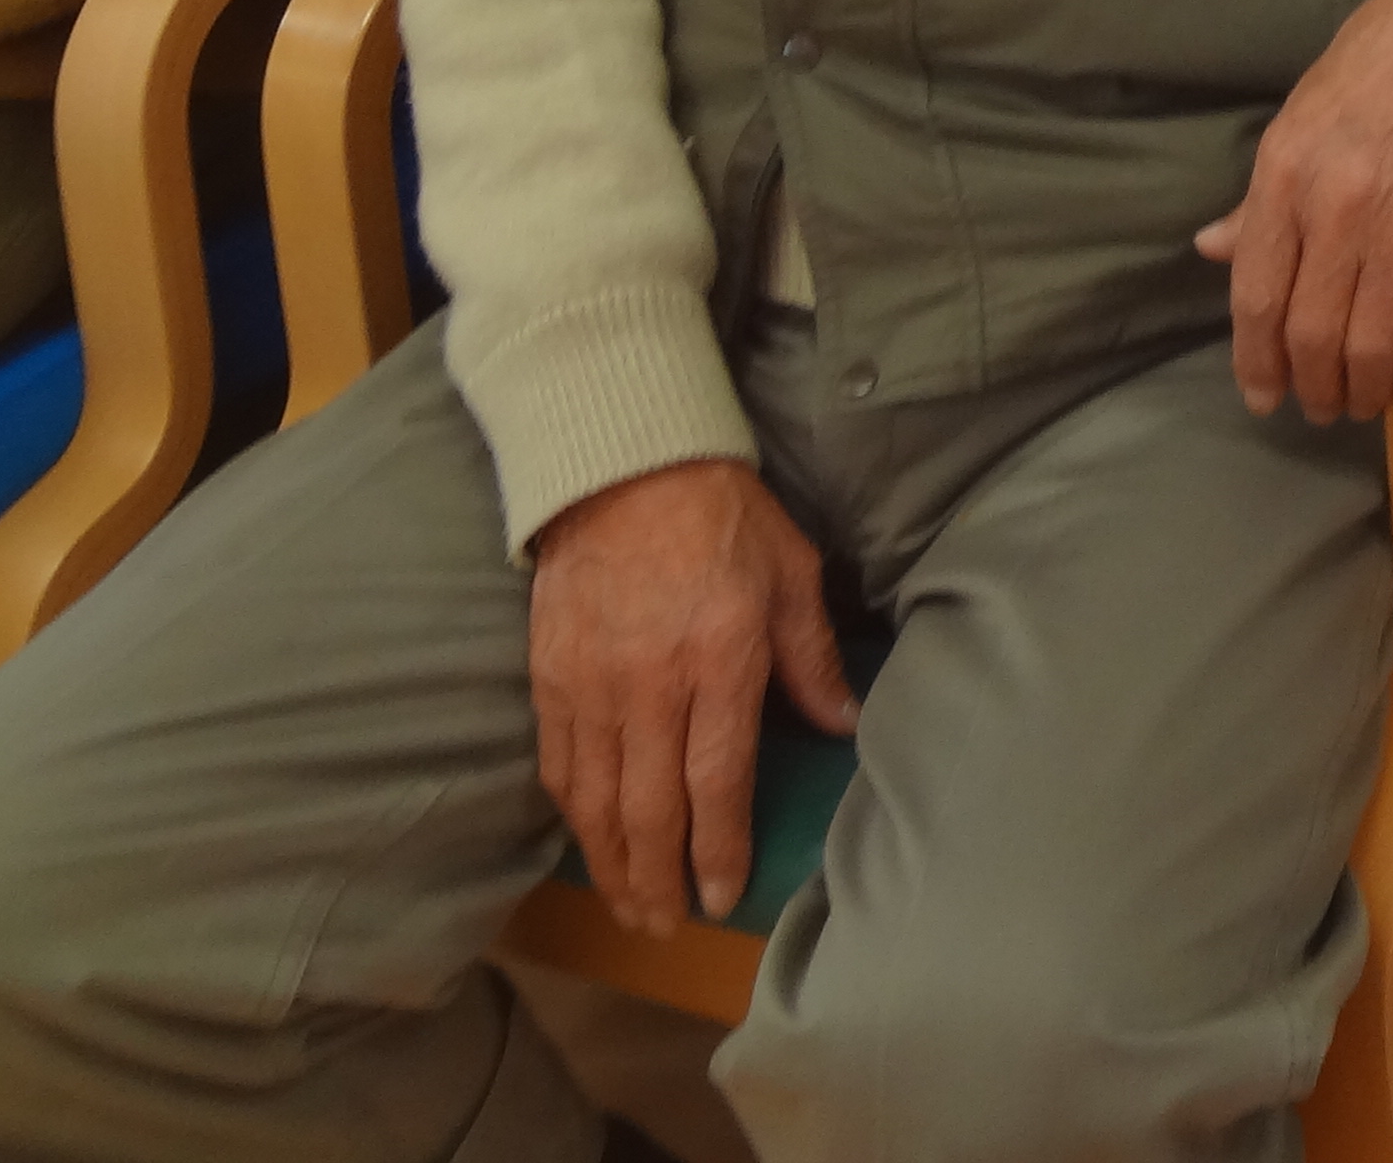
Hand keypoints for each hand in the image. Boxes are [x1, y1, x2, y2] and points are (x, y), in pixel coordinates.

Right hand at [527, 459, 857, 932]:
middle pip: (649, 809)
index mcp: (719, 660)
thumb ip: (810, 659)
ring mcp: (591, 684)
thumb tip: (843, 724)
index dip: (716, 850)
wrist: (624, 466)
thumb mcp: (791, 575)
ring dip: (610, 862)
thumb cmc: (723, 517)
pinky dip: (572, 813)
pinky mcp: (549, 676)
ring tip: (630, 905)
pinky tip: (588, 840)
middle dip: (659, 878)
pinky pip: (558, 762)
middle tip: (668, 925)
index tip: (721, 898)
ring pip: (595, 799)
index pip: (715, 782)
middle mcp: (650, 685)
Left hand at [1194, 0, 1392, 421]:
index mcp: (1286, 177)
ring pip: (1372, 348)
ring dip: (1363, 391)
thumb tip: (1217, 249)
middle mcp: (1338, 215)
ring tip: (1362, 401)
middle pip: (1312, 336)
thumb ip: (1262, 195)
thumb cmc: (1386, 54)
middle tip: (1317, 404)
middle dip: (1311, 386)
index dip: (1255, 361)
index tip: (1263, 392)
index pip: (1257, 297)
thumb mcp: (1302, 112)